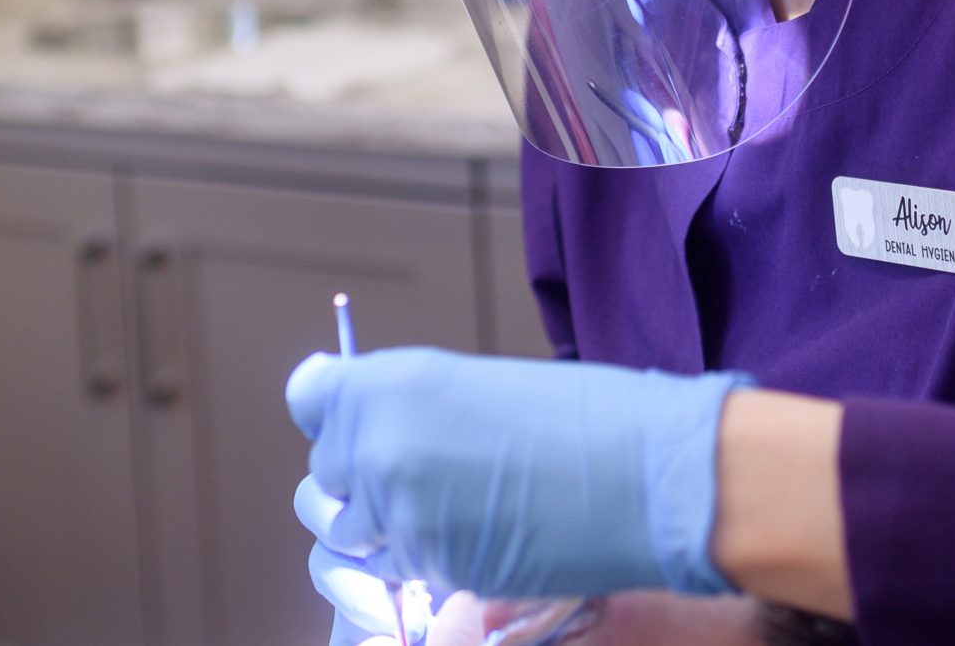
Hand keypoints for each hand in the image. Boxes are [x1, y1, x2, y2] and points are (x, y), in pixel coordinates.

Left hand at [286, 347, 749, 601]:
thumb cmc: (583, 419)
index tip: (354, 421)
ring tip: (445, 511)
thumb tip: (370, 424)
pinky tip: (472, 536)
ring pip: (348, 534)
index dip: (334, 413)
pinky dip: (421, 564)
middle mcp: (377, 446)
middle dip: (360, 481)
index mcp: (390, 382)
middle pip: (325, 474)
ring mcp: (399, 514)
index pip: (309, 397)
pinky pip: (396, 572)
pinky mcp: (428, 569)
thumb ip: (410, 405)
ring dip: (383, 531)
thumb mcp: (479, 387)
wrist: (645, 473)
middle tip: (418, 478)